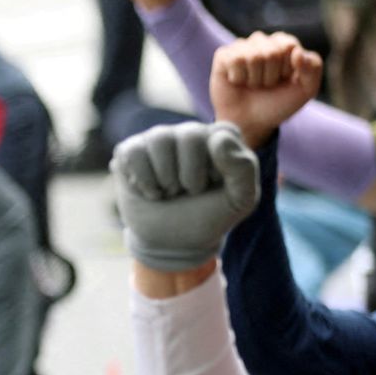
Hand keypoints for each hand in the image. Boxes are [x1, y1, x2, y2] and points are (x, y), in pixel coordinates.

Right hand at [112, 121, 260, 273]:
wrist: (172, 242)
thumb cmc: (209, 216)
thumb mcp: (240, 200)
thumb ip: (244, 168)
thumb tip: (218, 140)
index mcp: (221, 137)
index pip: (221, 134)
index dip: (217, 168)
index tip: (214, 187)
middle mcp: (189, 132)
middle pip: (189, 135)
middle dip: (189, 174)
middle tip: (188, 192)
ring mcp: (159, 140)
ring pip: (158, 138)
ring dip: (164, 177)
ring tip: (167, 192)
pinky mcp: (132, 152)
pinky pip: (131, 151)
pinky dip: (141, 179)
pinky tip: (149, 192)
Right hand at [210, 31, 322, 148]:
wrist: (250, 123)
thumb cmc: (277, 104)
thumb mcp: (306, 89)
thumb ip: (313, 67)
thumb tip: (296, 52)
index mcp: (284, 44)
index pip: (289, 45)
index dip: (287, 68)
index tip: (284, 80)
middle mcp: (263, 42)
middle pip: (271, 52)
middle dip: (270, 76)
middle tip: (265, 85)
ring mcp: (242, 47)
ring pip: (253, 56)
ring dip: (254, 78)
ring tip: (252, 85)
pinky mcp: (223, 56)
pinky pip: (234, 60)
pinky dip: (238, 77)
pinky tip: (237, 82)